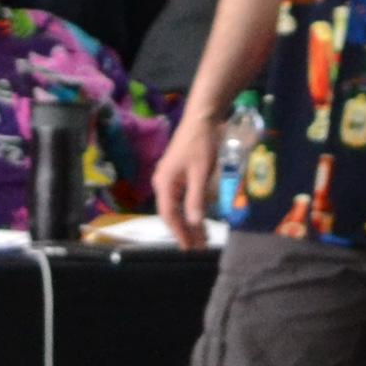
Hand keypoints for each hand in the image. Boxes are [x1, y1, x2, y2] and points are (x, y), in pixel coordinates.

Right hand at [153, 114, 212, 245]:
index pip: (169, 215)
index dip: (179, 232)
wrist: (202, 117)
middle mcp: (163, 183)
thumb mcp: (201, 173)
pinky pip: (181, 197)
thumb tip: (194, 222)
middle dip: (184, 230)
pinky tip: (199, 217)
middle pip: (171, 213)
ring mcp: (170, 178)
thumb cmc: (201, 143)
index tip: (189, 248)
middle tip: (198, 247)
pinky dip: (190, 209)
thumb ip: (196, 199)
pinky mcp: (178, 174)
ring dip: (188, 221)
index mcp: (164, 183)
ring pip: (177, 206)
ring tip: (201, 236)